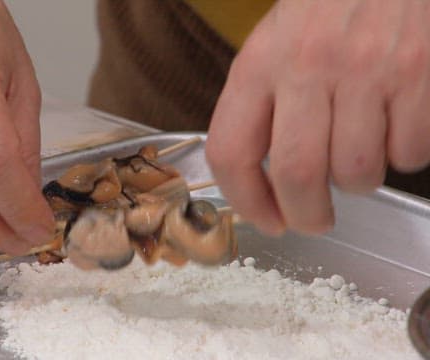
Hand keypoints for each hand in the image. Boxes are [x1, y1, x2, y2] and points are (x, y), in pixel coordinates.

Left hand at [206, 1, 429, 234]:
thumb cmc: (325, 7)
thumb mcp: (273, 44)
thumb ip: (260, 106)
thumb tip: (259, 179)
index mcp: (259, 64)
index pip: (231, 152)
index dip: (245, 200)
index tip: (264, 219)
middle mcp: (307, 68)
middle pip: (297, 176)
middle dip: (306, 215)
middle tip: (313, 220)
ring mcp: (366, 71)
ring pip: (357, 173)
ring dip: (357, 181)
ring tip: (356, 151)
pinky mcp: (417, 74)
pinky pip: (408, 153)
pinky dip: (402, 155)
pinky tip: (392, 125)